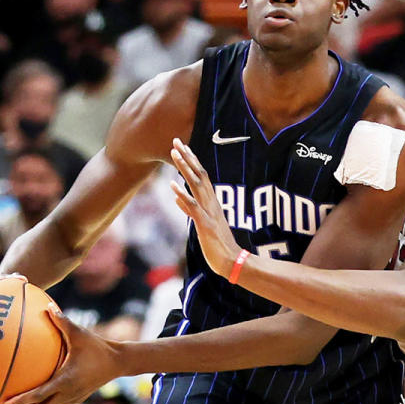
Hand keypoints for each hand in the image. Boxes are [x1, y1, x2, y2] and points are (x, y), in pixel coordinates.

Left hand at [0, 304, 119, 403]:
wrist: (119, 362)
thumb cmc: (98, 346)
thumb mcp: (80, 333)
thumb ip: (62, 321)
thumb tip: (47, 306)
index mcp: (67, 380)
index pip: (41, 395)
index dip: (23, 401)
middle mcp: (69, 394)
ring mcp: (73, 398)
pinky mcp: (76, 398)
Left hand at [169, 138, 241, 278]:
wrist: (232, 262)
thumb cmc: (218, 244)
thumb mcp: (203, 223)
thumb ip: (190, 209)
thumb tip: (176, 199)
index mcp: (211, 202)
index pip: (202, 176)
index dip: (191, 161)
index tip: (182, 146)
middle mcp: (212, 203)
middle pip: (200, 175)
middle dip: (187, 158)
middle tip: (176, 141)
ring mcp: (209, 213)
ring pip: (197, 186)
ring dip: (185, 169)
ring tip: (174, 154)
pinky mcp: (205, 225)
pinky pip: (193, 207)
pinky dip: (183, 195)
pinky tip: (172, 185)